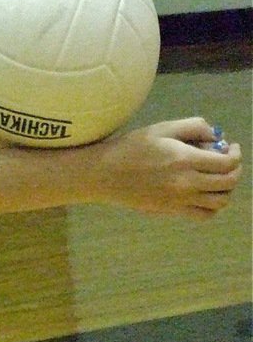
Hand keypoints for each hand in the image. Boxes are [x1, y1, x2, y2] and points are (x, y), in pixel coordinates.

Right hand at [87, 117, 242, 217]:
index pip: (227, 163)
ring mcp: (180, 200)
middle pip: (228, 183)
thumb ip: (193, 126)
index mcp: (185, 159)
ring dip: (226, 189)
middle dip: (235, 171)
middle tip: (228, 162)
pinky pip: (204, 215)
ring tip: (218, 179)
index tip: (230, 147)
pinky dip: (213, 207)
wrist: (105, 174)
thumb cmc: (131, 147)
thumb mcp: (162, 128)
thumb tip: (216, 134)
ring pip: (220, 202)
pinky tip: (206, 195)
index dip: (235, 155)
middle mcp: (186, 183)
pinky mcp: (172, 211)